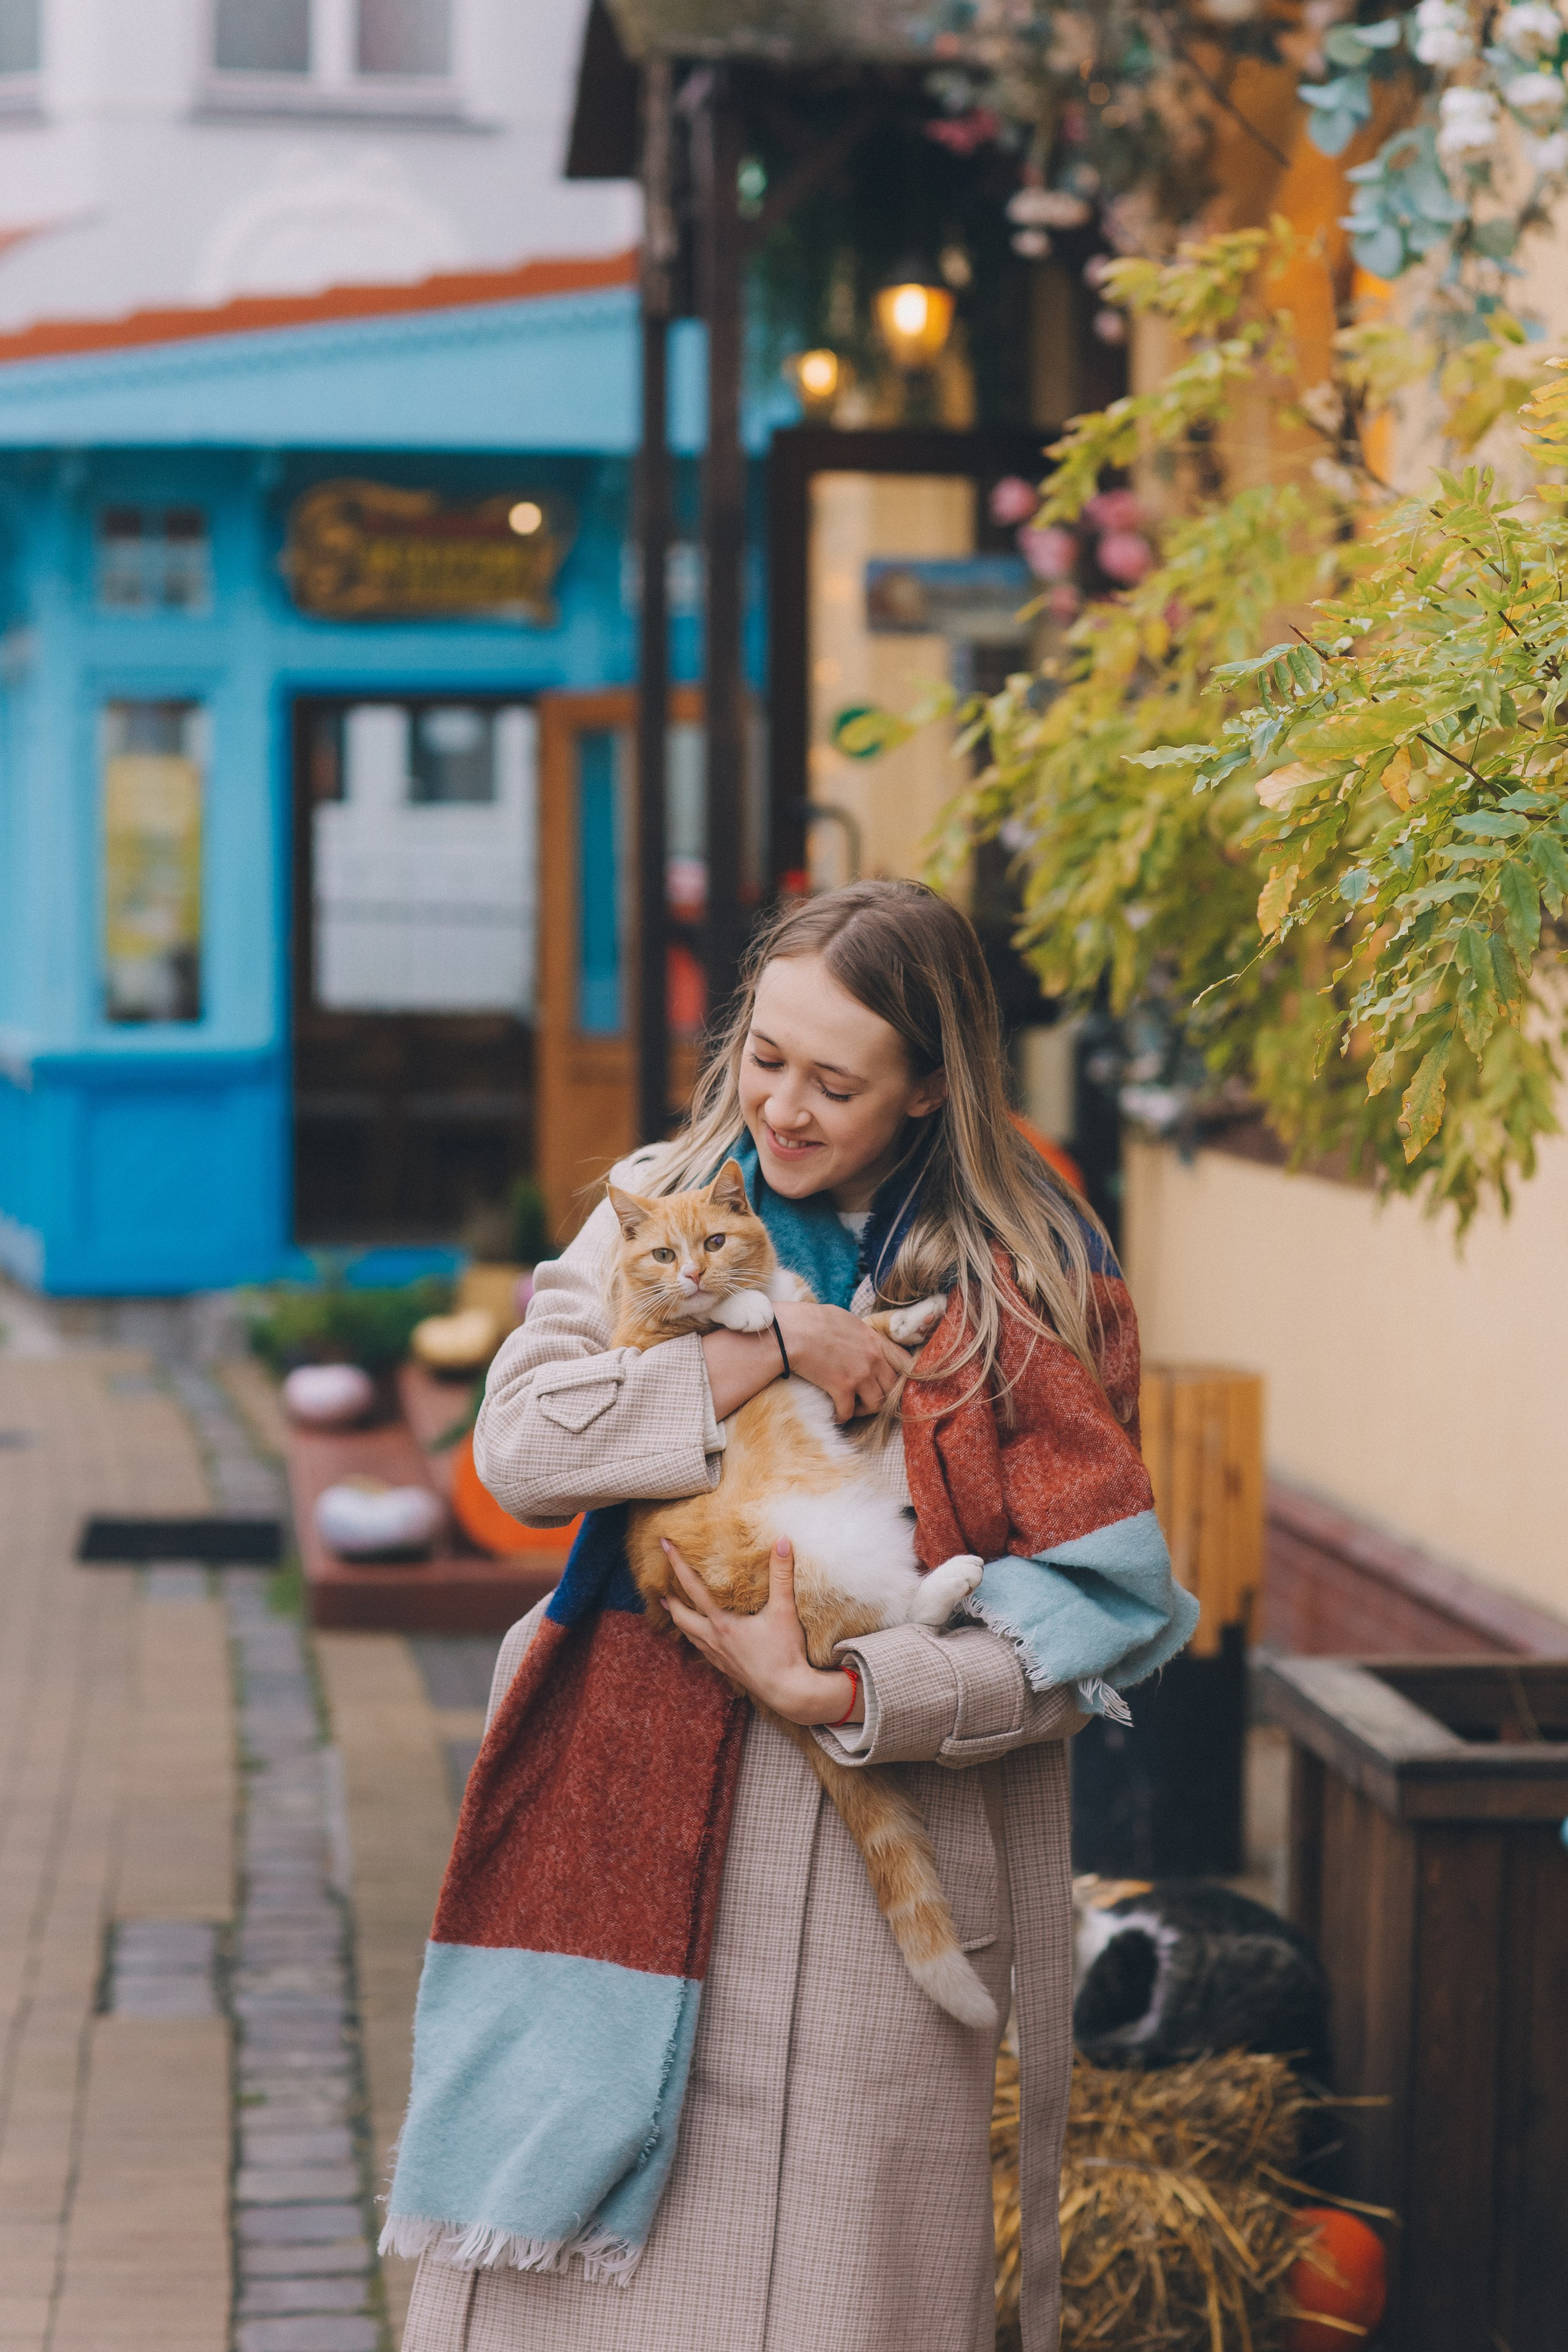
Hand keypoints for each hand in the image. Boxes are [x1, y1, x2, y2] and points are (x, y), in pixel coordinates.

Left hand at [662, 1536, 861, 1725]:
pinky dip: (695, 1637)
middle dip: (670, 1599)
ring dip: (679, 1619)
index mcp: (722, 1623)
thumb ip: (782, 1575)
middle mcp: (714, 1639)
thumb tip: (782, 1541)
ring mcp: (719, 1656)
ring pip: (689, 1635)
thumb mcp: (784, 1610)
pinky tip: (701, 1635)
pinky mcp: (727, 1668)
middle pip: (681, 1617)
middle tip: (662, 1585)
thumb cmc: (786, 1652)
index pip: (693, 1588)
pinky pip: (702, 1649)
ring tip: (672, 1607)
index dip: (677, 1565)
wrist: (789, 1692)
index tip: (664, 1545)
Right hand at [773, 1302, 911, 1422]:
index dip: (900, 1376)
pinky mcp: (842, 1388)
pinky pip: (849, 1413)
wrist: (792, 1331)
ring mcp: (859, 1375)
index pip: (905, 1363)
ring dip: (864, 1409)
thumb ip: (861, 1335)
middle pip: (892, 1388)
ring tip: (852, 1406)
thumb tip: (861, 1340)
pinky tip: (835, 1413)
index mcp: (875, 1340)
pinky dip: (842, 1416)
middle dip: (881, 1395)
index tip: (889, 1382)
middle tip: (867, 1398)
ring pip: (876, 1405)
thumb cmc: (812, 1320)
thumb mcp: (846, 1321)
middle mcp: (873, 1359)